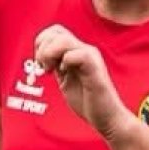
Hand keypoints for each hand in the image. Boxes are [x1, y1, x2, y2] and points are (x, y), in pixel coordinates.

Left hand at [33, 24, 132, 139]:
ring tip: (50, 70)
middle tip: (44, 68)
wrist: (107, 118)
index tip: (41, 64)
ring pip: (63, 40)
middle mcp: (85, 50)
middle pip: (56, 31)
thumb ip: (57, 66)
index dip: (42, 43)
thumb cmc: (88, 102)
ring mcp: (91, 58)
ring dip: (49, 54)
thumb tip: (41, 57)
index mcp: (77, 51)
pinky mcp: (95, 69)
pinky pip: (77, 55)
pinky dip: (65, 62)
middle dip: (42, 48)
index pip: (55, 31)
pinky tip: (64, 74)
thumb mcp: (65, 79)